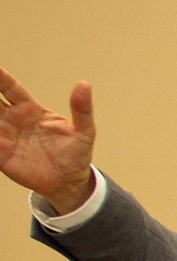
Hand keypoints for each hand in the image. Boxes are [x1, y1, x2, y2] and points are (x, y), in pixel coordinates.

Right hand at [0, 68, 96, 211]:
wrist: (69, 183)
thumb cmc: (76, 154)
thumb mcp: (84, 132)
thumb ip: (82, 109)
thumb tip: (84, 84)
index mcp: (30, 110)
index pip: (10, 88)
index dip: (0, 78)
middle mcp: (13, 120)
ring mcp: (4, 136)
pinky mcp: (0, 155)